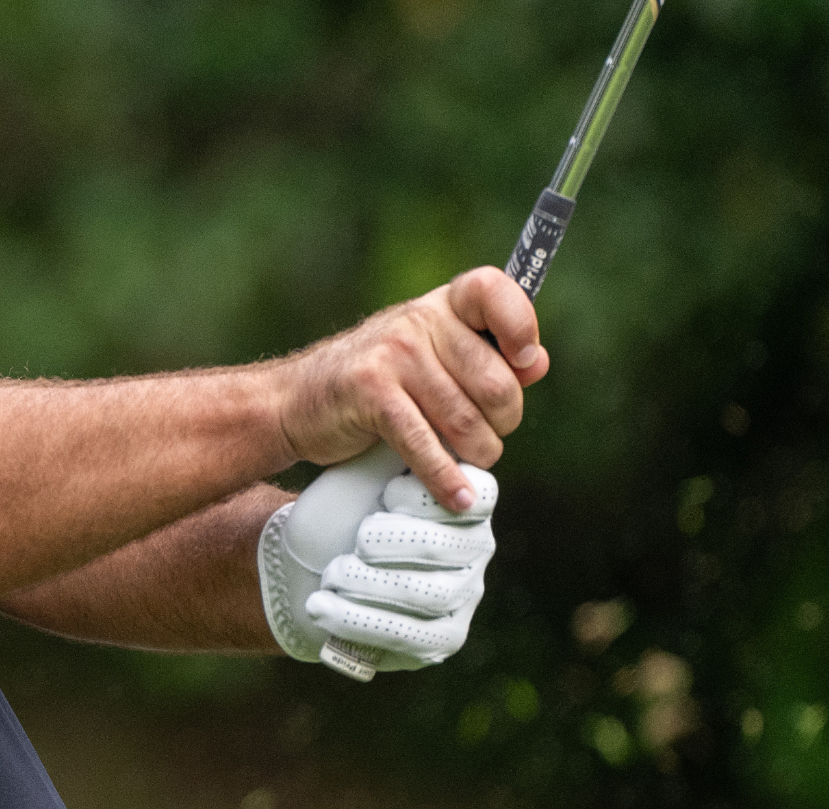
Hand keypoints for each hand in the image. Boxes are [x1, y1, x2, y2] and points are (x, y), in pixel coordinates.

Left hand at [257, 446, 497, 672]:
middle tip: (358, 537)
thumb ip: (399, 445)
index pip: (477, 495)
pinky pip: (412, 636)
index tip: (390, 492)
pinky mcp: (440, 638)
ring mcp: (461, 596)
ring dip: (373, 583)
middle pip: (450, 547)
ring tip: (331, 573)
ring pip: (429, 594)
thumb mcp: (366, 471)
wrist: (312, 562)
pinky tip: (320, 607)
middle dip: (398, 541)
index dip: (434, 495)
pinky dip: (359, 621)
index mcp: (466, 502)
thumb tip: (416, 404)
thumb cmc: (344, 507)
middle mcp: (475, 549)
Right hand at [271, 269, 545, 511]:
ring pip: (466, 421)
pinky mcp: (371, 394)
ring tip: (466, 466)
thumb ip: (483, 358)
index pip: (493, 291)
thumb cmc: (373, 386)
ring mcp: (394, 355)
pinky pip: (425, 443)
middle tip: (483, 437)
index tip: (524, 362)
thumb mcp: (428, 358)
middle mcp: (419, 322)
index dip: (520, 325)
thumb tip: (536, 363)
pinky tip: (457, 498)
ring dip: (476, 456)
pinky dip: (444, 478)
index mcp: (440, 306)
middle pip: (495, 382)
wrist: (293, 402)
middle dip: (501, 423)